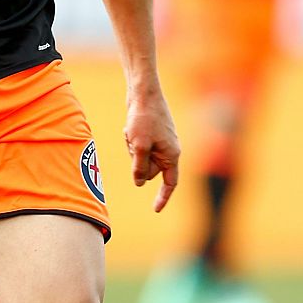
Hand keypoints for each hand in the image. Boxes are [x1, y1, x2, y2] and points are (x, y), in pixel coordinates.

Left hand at [123, 89, 179, 211]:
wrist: (143, 93)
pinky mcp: (152, 134)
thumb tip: (139, 183)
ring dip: (132, 149)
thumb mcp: (139, 146)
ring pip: (142, 158)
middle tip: (133, 142)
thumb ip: (140, 168)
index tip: (156, 210)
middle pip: (150, 171)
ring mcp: (161, 141)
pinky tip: (130, 128)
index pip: (170, 183)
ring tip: (131, 132)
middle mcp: (169, 150)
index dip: (163, 197)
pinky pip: (139, 146)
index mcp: (172, 155)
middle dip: (137, 162)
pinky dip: (131, 141)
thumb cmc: (144, 118)